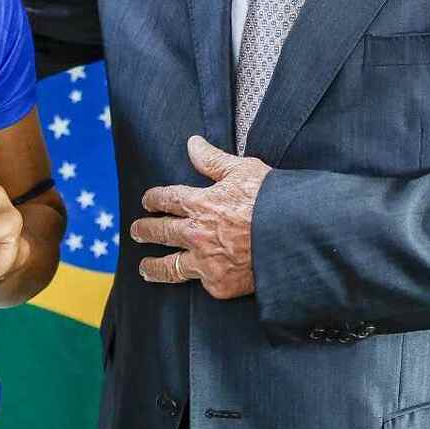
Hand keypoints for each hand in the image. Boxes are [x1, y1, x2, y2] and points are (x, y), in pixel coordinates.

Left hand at [130, 136, 270, 298]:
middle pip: (160, 232)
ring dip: (154, 266)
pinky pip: (200, 283)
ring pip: (170, 266)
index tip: (146, 201)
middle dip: (145, 230)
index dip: (153, 199)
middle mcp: (196, 234)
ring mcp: (206, 262)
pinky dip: (195, 280)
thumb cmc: (271, 200)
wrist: (293, 239)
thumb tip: (192, 143)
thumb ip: (212, 160)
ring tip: (144, 268)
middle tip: (136, 231)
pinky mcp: (219, 285)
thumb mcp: (242, 170)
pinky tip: (187, 281)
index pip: (166, 199)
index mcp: (199, 204)